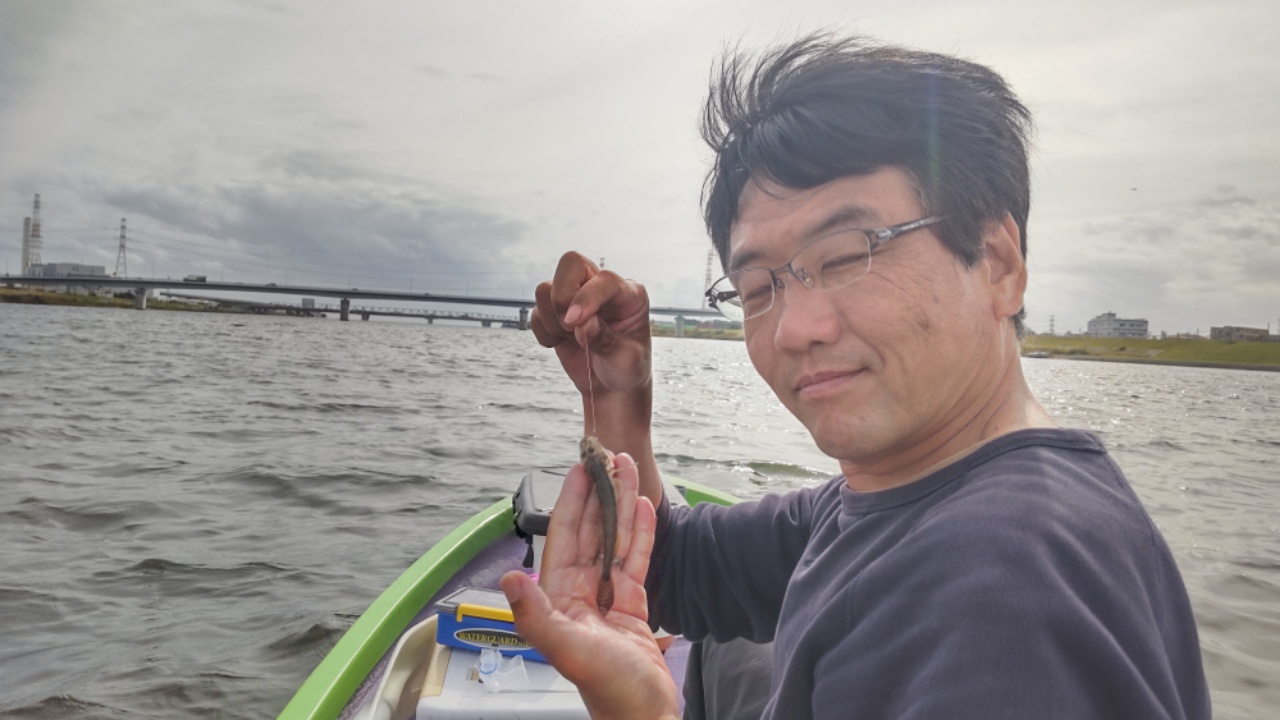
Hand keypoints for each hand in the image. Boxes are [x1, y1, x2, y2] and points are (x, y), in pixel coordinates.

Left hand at [501, 453, 678, 719]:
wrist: (644, 716)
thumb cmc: (609, 690)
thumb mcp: (569, 651)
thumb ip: (536, 616)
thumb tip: (510, 576)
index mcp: (560, 598)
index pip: (564, 537)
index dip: (571, 501)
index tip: (579, 469)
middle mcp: (580, 593)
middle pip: (590, 531)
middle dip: (599, 493)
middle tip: (608, 456)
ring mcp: (608, 598)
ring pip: (614, 539)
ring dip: (622, 505)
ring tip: (630, 470)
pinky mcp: (633, 606)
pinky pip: (636, 560)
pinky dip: (641, 533)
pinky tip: (646, 508)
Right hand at [531, 252, 651, 401]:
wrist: (612, 385)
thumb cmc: (627, 368)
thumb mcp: (625, 358)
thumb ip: (605, 339)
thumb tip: (582, 324)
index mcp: (629, 293)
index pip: (605, 279)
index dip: (587, 297)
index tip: (575, 323)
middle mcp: (601, 288)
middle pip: (570, 263)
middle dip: (562, 296)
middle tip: (570, 326)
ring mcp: (576, 297)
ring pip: (546, 288)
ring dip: (553, 319)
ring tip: (572, 339)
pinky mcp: (556, 312)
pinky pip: (536, 313)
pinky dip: (544, 332)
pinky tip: (563, 343)